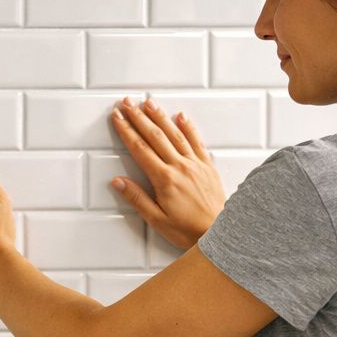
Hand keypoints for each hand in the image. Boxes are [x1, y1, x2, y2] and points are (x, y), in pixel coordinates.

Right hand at [110, 96, 226, 250]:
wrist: (219, 233)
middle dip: (139, 117)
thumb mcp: (157, 219)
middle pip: (155, 136)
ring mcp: (195, 164)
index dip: (127, 131)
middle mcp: (180, 167)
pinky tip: (180, 116)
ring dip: (160, 117)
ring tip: (148, 103)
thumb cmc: (188, 230)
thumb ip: (137, 198)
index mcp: (164, 179)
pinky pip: (197, 142)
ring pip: (175, 134)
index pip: (140, 149)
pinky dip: (188, 127)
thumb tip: (118, 182)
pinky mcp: (207, 167)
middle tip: (127, 103)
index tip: (117, 117)